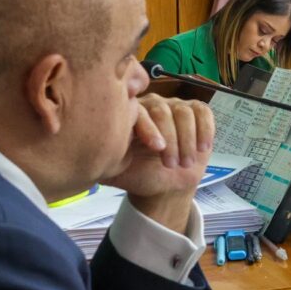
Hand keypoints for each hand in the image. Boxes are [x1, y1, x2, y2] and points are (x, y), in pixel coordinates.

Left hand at [107, 91, 215, 232]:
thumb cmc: (137, 175)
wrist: (164, 185)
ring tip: (185, 164)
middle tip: (171, 164)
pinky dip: (205, 130)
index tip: (156, 149)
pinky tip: (202, 148)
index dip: (149, 128)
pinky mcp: (196, 111)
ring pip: (184, 112)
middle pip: (163, 109)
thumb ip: (101, 155)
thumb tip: (85, 147)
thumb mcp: (113, 169)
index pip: (138, 111)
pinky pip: (203, 112)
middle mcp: (151, 104)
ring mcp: (175, 105)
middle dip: (171, 139)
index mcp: (128, 114)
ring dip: (187, 140)